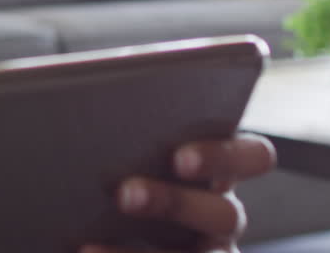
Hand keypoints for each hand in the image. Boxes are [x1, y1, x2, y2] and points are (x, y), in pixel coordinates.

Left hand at [82, 132, 276, 252]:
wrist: (86, 228)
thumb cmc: (110, 170)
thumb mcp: (122, 146)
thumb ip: (121, 124)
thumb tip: (75, 93)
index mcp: (217, 169)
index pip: (253, 156)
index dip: (224, 157)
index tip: (179, 159)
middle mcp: (221, 214)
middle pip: (222, 213)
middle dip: (173, 204)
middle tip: (125, 196)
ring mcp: (211, 252)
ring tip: (89, 247)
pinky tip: (86, 251)